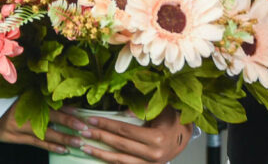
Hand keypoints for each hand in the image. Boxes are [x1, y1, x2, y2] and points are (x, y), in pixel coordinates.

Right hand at [0, 100, 92, 155]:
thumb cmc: (1, 102)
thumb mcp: (18, 94)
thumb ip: (35, 96)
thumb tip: (55, 96)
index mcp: (31, 99)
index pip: (54, 104)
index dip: (70, 108)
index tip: (84, 111)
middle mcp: (29, 112)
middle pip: (55, 118)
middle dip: (72, 123)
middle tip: (87, 127)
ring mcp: (23, 126)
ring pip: (49, 134)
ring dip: (65, 138)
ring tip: (80, 141)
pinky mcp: (18, 137)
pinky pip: (38, 143)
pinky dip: (52, 147)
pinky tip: (64, 150)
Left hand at [74, 107, 191, 162]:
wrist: (184, 137)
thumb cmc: (172, 120)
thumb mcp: (161, 109)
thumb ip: (142, 109)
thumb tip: (123, 112)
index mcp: (156, 138)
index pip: (125, 131)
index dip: (107, 125)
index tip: (91, 120)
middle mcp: (152, 154)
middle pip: (120, 145)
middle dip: (100, 137)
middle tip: (83, 132)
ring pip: (120, 161)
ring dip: (100, 154)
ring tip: (85, 147)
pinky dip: (111, 162)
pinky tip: (99, 157)